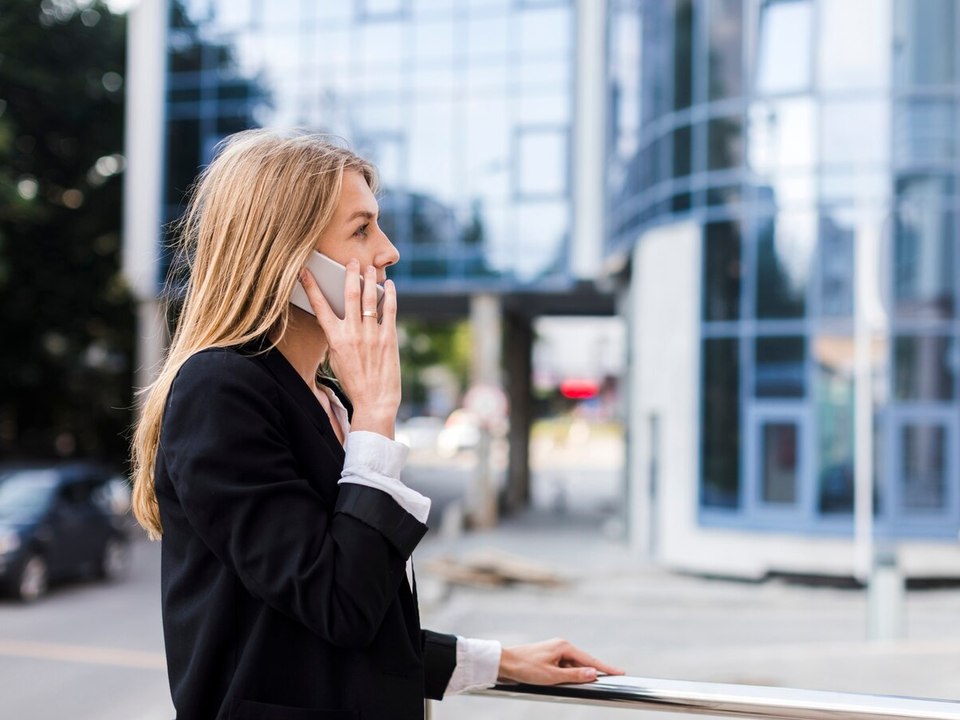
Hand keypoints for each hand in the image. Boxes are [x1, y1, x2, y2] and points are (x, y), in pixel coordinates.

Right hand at [298, 259, 399, 437]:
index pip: (320, 307)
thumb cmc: (354, 382)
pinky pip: (389, 310)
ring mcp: (372, 334)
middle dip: (349, 274)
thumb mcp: (337, 359)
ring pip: (370, 299)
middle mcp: (352, 333)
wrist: (375, 402)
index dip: (312, 287)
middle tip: (351, 260)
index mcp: (335, 339)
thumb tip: (339, 318)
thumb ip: (338, 337)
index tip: (306, 271)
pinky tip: (389, 285)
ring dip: (369, 280)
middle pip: (349, 296)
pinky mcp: (389, 338)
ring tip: (369, 268)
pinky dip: (390, 295)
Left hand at [496, 638, 625, 685]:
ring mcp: (555, 651)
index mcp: (564, 647)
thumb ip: (574, 675)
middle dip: (593, 673)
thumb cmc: (526, 668)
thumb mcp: (552, 676)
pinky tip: (566, 683)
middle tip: (610, 679)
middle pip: (583, 662)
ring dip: (577, 676)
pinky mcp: (549, 657)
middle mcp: (562, 646)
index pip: (590, 660)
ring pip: (573, 666)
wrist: (505, 663)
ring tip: (579, 684)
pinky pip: (564, 667)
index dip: (606, 668)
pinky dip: (568, 675)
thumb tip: (593, 673)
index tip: (621, 672)